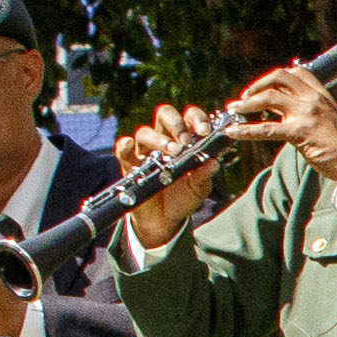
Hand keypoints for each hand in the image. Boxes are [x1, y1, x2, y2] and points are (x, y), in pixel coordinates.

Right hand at [121, 99, 231, 251]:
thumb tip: (214, 163)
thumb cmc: (183, 198)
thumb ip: (204, 175)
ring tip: (172, 152)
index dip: (196, 119)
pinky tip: (129, 144)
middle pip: (164, 115)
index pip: (189, 117)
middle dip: (176, 124)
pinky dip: (125, 145)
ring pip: (145, 132)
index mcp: (184, 139)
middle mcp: (164, 140)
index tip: (204, 131)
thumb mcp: (198, 188)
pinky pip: (123, 150)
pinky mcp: (129, 164)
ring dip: (158, 139)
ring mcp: (145, 151)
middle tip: (185, 141)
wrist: (165, 221)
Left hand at [235, 56, 336, 185]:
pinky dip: (246, 130)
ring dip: (247, 104)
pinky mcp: (299, 133)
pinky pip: (266, 129)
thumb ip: (312, 108)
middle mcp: (313, 99)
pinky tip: (232, 133)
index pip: (297, 72)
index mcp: (322, 95)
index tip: (264, 87)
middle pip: (279, 77)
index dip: (276, 77)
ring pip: (268, 99)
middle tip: (244, 97)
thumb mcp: (331, 118)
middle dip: (257, 85)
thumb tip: (290, 109)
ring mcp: (306, 114)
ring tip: (234, 111)